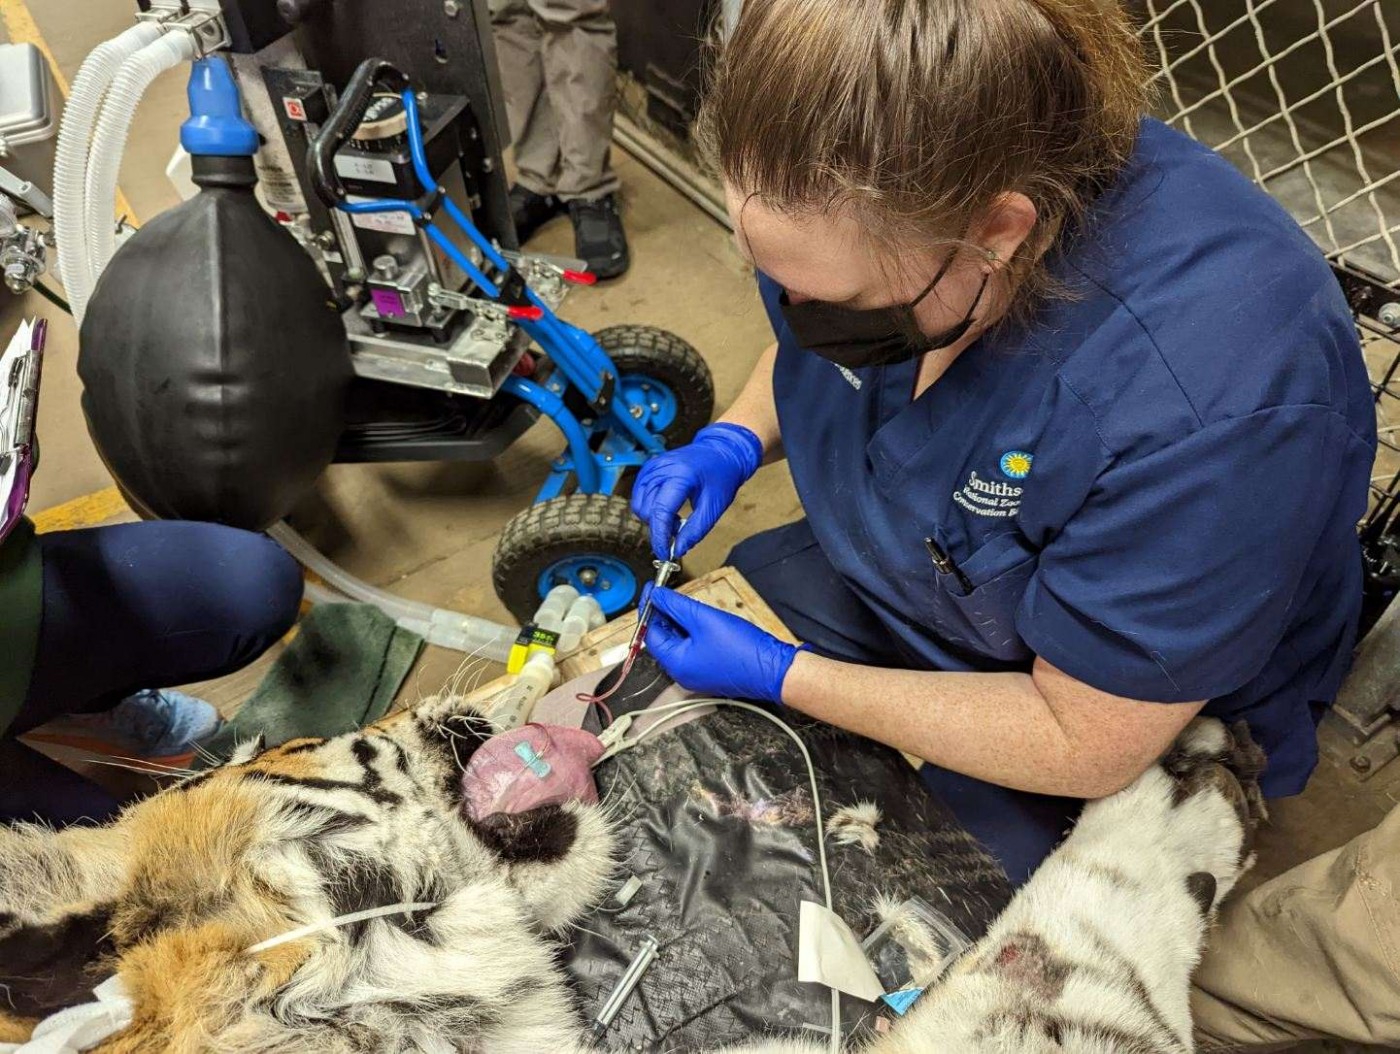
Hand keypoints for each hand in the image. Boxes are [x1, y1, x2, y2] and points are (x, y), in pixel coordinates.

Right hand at [630, 423, 763, 558]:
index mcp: (681, 475)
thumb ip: (696, 530)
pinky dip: (650, 507)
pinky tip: (667, 507)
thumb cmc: (721, 476)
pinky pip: (640, 496)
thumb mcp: (714, 507)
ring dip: (655, 518)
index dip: (660, 537)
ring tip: (677, 516)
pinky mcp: (648, 468)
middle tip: (681, 528)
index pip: (660, 511)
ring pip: (640, 505)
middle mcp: (662, 469)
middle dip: (660, 527)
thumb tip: (678, 550)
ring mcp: (653, 466)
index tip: (664, 554)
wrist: (721, 451)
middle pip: (647, 510)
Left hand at [642, 586, 803, 703]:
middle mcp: (683, 673)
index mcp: (676, 664)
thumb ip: (676, 606)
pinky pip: (693, 649)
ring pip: (680, 643)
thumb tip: (657, 596)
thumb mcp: (704, 618)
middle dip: (664, 614)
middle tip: (667, 592)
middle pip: (664, 639)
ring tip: (684, 601)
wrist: (774, 669)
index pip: (651, 633)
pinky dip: (692, 632)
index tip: (651, 589)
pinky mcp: (711, 671)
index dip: (649, 609)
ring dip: (679, 622)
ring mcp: (698, 674)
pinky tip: (700, 618)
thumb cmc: (742, 649)